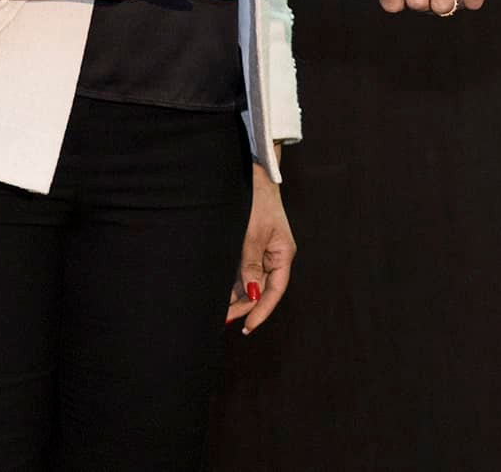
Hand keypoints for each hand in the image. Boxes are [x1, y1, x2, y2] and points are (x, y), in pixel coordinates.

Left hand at [226, 165, 294, 333]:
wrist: (253, 175)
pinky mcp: (249, 246)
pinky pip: (242, 270)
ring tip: (218, 312)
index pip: (274, 290)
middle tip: (223, 320)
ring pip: (249, 282)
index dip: (262, 310)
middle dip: (244, 306)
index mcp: (283, 254)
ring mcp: (261, 252)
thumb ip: (250, 264)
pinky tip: (220, 293)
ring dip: (236, 296)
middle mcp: (273, 257)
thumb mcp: (253, 235)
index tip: (249, 326)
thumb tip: (250, 293)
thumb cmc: (258, 202)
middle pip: (261, 289)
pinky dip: (232, 282)